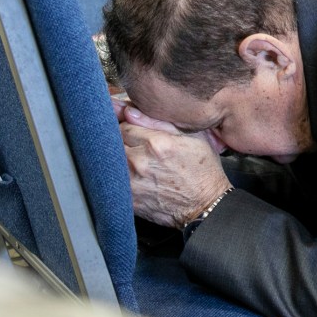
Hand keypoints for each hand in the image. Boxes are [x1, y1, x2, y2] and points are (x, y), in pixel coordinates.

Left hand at [120, 107, 231, 228]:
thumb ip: (158, 121)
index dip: (129, 127)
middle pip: (112, 143)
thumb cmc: (202, 169)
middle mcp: (140, 162)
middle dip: (121, 142)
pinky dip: (118, 178)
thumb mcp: (193, 137)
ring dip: (117, 159)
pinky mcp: (129, 201)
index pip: (123, 125)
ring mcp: (133, 184)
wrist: (206, 206)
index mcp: (157, 143)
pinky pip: (113, 183)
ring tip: (135, 162)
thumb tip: (128, 110)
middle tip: (134, 147)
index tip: (135, 132)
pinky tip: (135, 178)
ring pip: (110, 163)